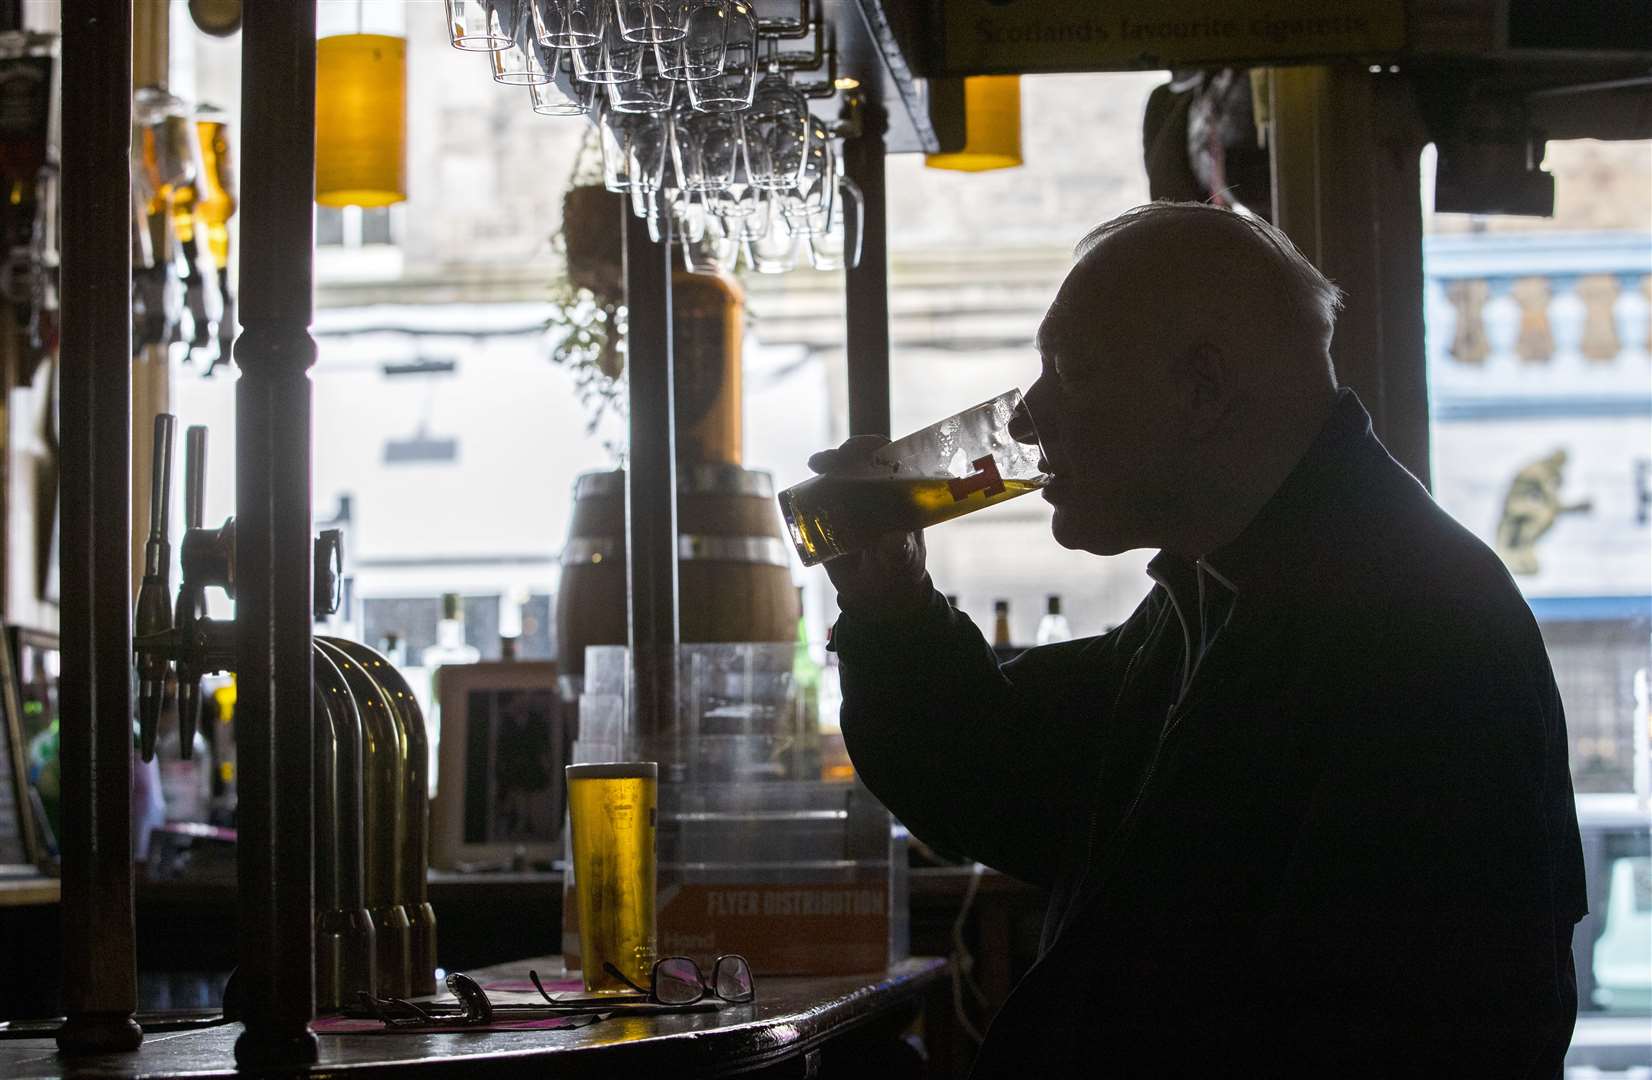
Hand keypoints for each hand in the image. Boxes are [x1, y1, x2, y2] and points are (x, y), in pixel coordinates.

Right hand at [806, 435, 929, 619]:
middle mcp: (874, 492)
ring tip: (817, 464)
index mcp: (898, 495)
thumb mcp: (902, 562)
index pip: (890, 459)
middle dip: (846, 452)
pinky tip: (800, 487)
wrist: (876, 596)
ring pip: (836, 475)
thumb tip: (894, 538)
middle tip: (834, 458)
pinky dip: (807, 490)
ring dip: (826, 464)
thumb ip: (900, 551)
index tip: (867, 447)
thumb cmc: (899, 571)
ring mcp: (850, 503)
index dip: (877, 447)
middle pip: (859, 461)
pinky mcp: (830, 518)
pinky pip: (817, 499)